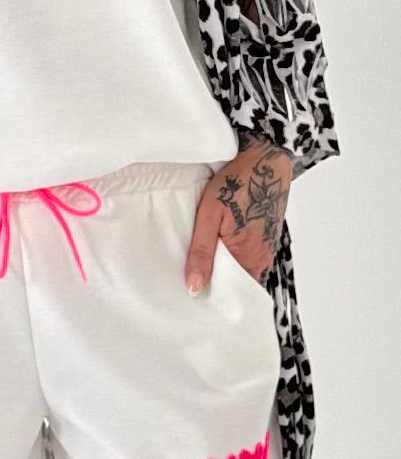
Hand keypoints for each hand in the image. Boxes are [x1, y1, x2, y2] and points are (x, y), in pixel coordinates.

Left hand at [185, 137, 292, 293]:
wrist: (265, 159)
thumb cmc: (238, 182)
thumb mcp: (209, 215)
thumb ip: (201, 253)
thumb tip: (194, 287)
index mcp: (248, 258)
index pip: (232, 296)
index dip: (212, 299)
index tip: (193, 298)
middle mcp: (262, 258)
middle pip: (237, 287)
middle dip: (217, 287)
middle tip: (192, 283)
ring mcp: (266, 249)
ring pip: (243, 273)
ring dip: (224, 271)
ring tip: (202, 265)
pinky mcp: (266, 239)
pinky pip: (248, 259)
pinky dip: (233, 259)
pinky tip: (218, 249)